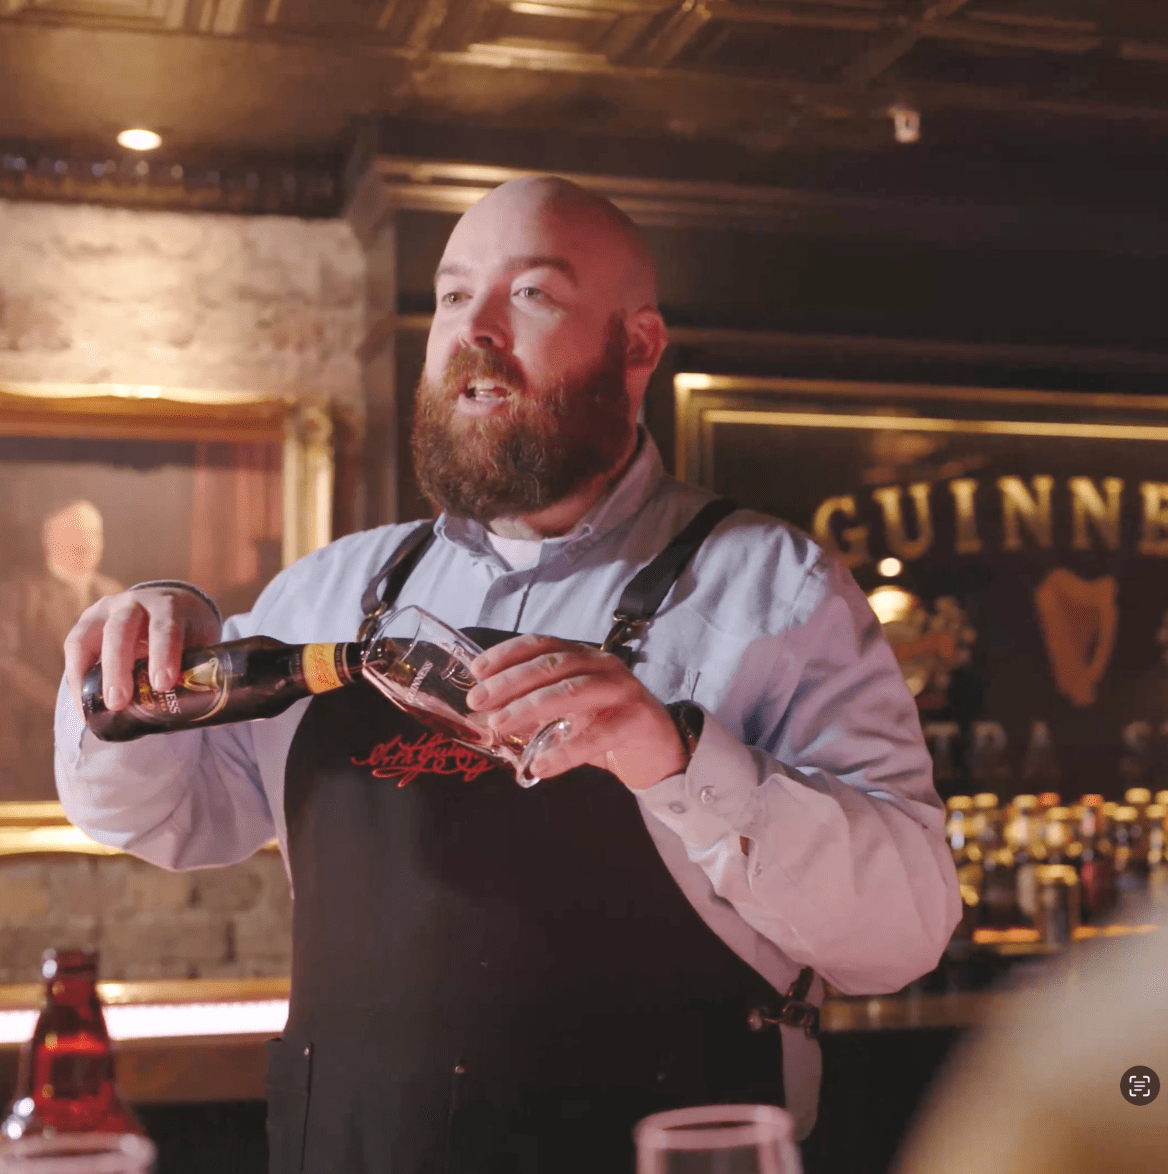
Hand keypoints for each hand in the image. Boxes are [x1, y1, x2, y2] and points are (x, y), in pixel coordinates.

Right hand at [64, 586, 222, 713]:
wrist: (169, 603)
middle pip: (122, 629)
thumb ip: (200, 670)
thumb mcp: (199, 641)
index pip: (166, 626)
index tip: (163, 684)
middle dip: (119, 667)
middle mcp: (135, 603)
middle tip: (120, 702)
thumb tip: (212, 719)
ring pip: (91, 636)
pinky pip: (75, 647)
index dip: (163, 654)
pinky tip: (83, 705)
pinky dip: (77, 677)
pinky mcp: (87, 623)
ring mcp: (107, 610)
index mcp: (169, 606)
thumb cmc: (186, 631)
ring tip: (99, 708)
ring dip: (92, 674)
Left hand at [466, 634, 688, 789]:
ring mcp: (623, 690)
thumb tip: (486, 718)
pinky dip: (565, 750)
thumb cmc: (608, 729)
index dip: (507, 654)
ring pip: (571, 692)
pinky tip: (540, 764)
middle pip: (551, 666)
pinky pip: (597, 735)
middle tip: (479, 701)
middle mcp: (603, 665)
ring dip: (530, 708)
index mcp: (583, 657)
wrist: (660, 753)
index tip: (477, 671)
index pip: (541, 645)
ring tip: (499, 725)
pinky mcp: (638, 719)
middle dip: (510, 682)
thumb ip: (534, 713)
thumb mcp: (568, 715)